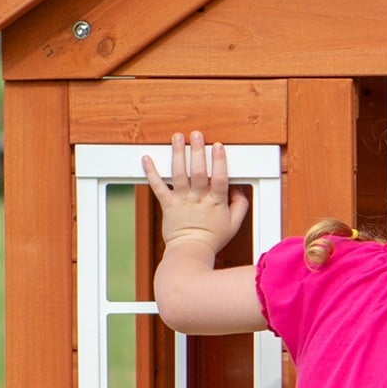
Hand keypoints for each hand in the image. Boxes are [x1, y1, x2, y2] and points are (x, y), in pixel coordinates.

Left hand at [141, 131, 247, 256]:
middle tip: (196, 135)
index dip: (219, 162)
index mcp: (216, 203)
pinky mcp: (167, 205)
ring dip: (178, 155)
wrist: (190, 252)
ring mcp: (181, 201)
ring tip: (177, 138)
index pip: (219, 179)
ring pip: (179, 175)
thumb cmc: (212, 239)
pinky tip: (146, 159)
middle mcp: (198, 199)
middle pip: (198, 173)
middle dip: (197, 152)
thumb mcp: (234, 224)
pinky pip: (158, 187)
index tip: (217, 146)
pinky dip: (151, 173)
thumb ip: (240, 204)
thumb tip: (238, 187)